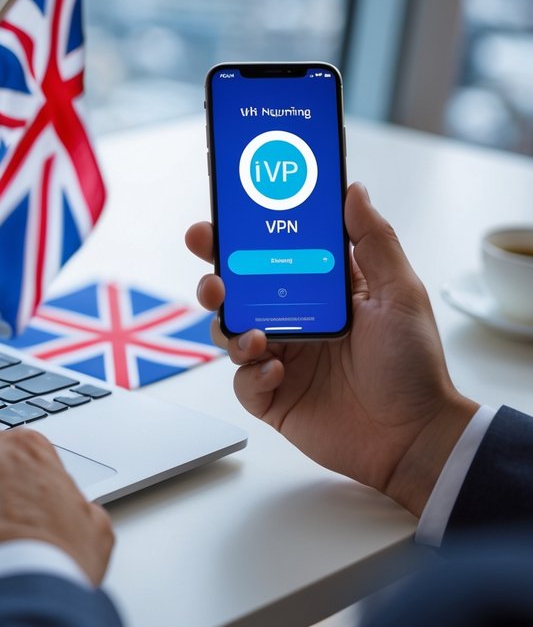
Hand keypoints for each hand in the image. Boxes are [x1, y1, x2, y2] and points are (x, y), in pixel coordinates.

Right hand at [186, 182, 477, 515]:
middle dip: (214, 279)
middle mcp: (294, 321)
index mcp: (320, 291)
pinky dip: (251, 374)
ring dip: (230, 327)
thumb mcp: (399, 292)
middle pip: (237, 291)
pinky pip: (242, 381)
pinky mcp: (272, 396)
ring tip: (252, 335)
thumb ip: (373, 239)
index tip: (220, 222)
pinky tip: (276, 371)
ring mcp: (280, 358)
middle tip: (213, 279)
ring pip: (229, 332)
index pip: (270, 254)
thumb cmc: (414, 365)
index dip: (240, 238)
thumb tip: (353, 191)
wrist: (414, 436)